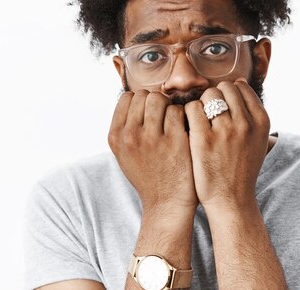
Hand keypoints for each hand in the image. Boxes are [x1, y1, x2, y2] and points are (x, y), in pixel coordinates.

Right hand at [108, 90, 197, 213]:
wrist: (166, 203)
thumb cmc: (147, 175)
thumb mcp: (124, 154)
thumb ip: (124, 127)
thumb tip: (133, 98)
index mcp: (116, 136)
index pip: (127, 97)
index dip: (140, 101)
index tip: (148, 113)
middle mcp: (131, 136)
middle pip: (144, 95)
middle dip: (156, 102)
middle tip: (163, 116)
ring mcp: (153, 138)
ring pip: (160, 99)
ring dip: (168, 106)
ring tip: (172, 121)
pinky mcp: (175, 141)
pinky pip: (177, 111)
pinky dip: (182, 116)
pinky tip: (183, 128)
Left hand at [185, 79, 270, 210]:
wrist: (230, 200)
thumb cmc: (240, 168)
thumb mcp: (257, 140)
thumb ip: (251, 112)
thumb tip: (239, 82)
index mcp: (261, 122)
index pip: (241, 87)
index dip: (228, 94)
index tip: (222, 107)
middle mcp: (246, 124)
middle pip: (224, 87)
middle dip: (214, 96)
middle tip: (208, 114)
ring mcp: (225, 131)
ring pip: (208, 95)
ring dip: (201, 103)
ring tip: (199, 120)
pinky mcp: (203, 139)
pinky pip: (192, 108)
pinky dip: (188, 114)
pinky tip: (188, 126)